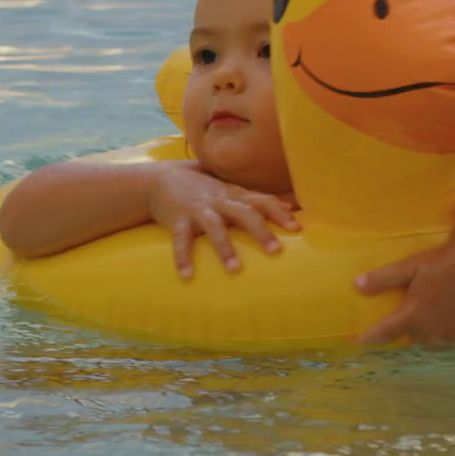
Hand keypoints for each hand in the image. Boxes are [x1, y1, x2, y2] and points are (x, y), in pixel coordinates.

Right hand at [147, 162, 298, 277]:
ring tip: (235, 269)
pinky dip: (183, 257)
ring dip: (225, 247)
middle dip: (261, 231)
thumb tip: (289, 207)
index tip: (297, 228)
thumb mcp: (228, 190)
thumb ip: (255, 199)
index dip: (279, 213)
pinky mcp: (178, 219)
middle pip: (244, 213)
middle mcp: (219, 201)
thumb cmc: (199, 188)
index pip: (262, 201)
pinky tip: (186, 275)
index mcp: (233, 195)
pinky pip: (181, 239)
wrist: (157, 180)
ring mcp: (198, 209)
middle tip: (276, 251)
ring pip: (214, 227)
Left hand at [352, 245, 454, 346]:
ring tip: (436, 328)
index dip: (367, 341)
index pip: (382, 335)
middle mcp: (431, 333)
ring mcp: (453, 338)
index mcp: (412, 317)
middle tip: (411, 328)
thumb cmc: (444, 262)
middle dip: (409, 340)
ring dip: (433, 341)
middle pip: (413, 345)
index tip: (355, 345)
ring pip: (437, 347)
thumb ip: (383, 279)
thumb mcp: (410, 266)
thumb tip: (355, 285)